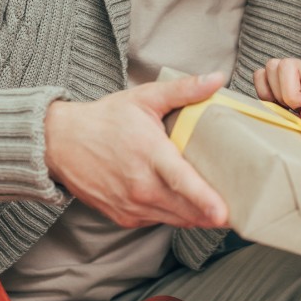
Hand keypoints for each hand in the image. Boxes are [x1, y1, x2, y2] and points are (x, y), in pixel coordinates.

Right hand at [43, 72, 228, 228]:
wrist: (60, 143)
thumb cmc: (105, 119)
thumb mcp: (144, 98)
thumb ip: (183, 90)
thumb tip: (217, 78)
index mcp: (149, 154)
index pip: (181, 181)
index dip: (204, 199)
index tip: (223, 213)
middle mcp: (140, 186)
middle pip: (185, 209)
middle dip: (214, 213)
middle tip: (240, 210)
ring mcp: (131, 205)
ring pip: (175, 219)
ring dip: (197, 217)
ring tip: (220, 209)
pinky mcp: (124, 217)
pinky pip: (158, 221)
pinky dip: (174, 215)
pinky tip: (185, 204)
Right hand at [253, 58, 300, 143]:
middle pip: (288, 65)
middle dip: (289, 94)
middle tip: (298, 111)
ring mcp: (292, 68)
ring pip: (272, 67)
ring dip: (276, 93)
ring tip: (288, 108)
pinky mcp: (276, 74)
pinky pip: (259, 75)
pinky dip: (263, 92)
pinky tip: (277, 105)